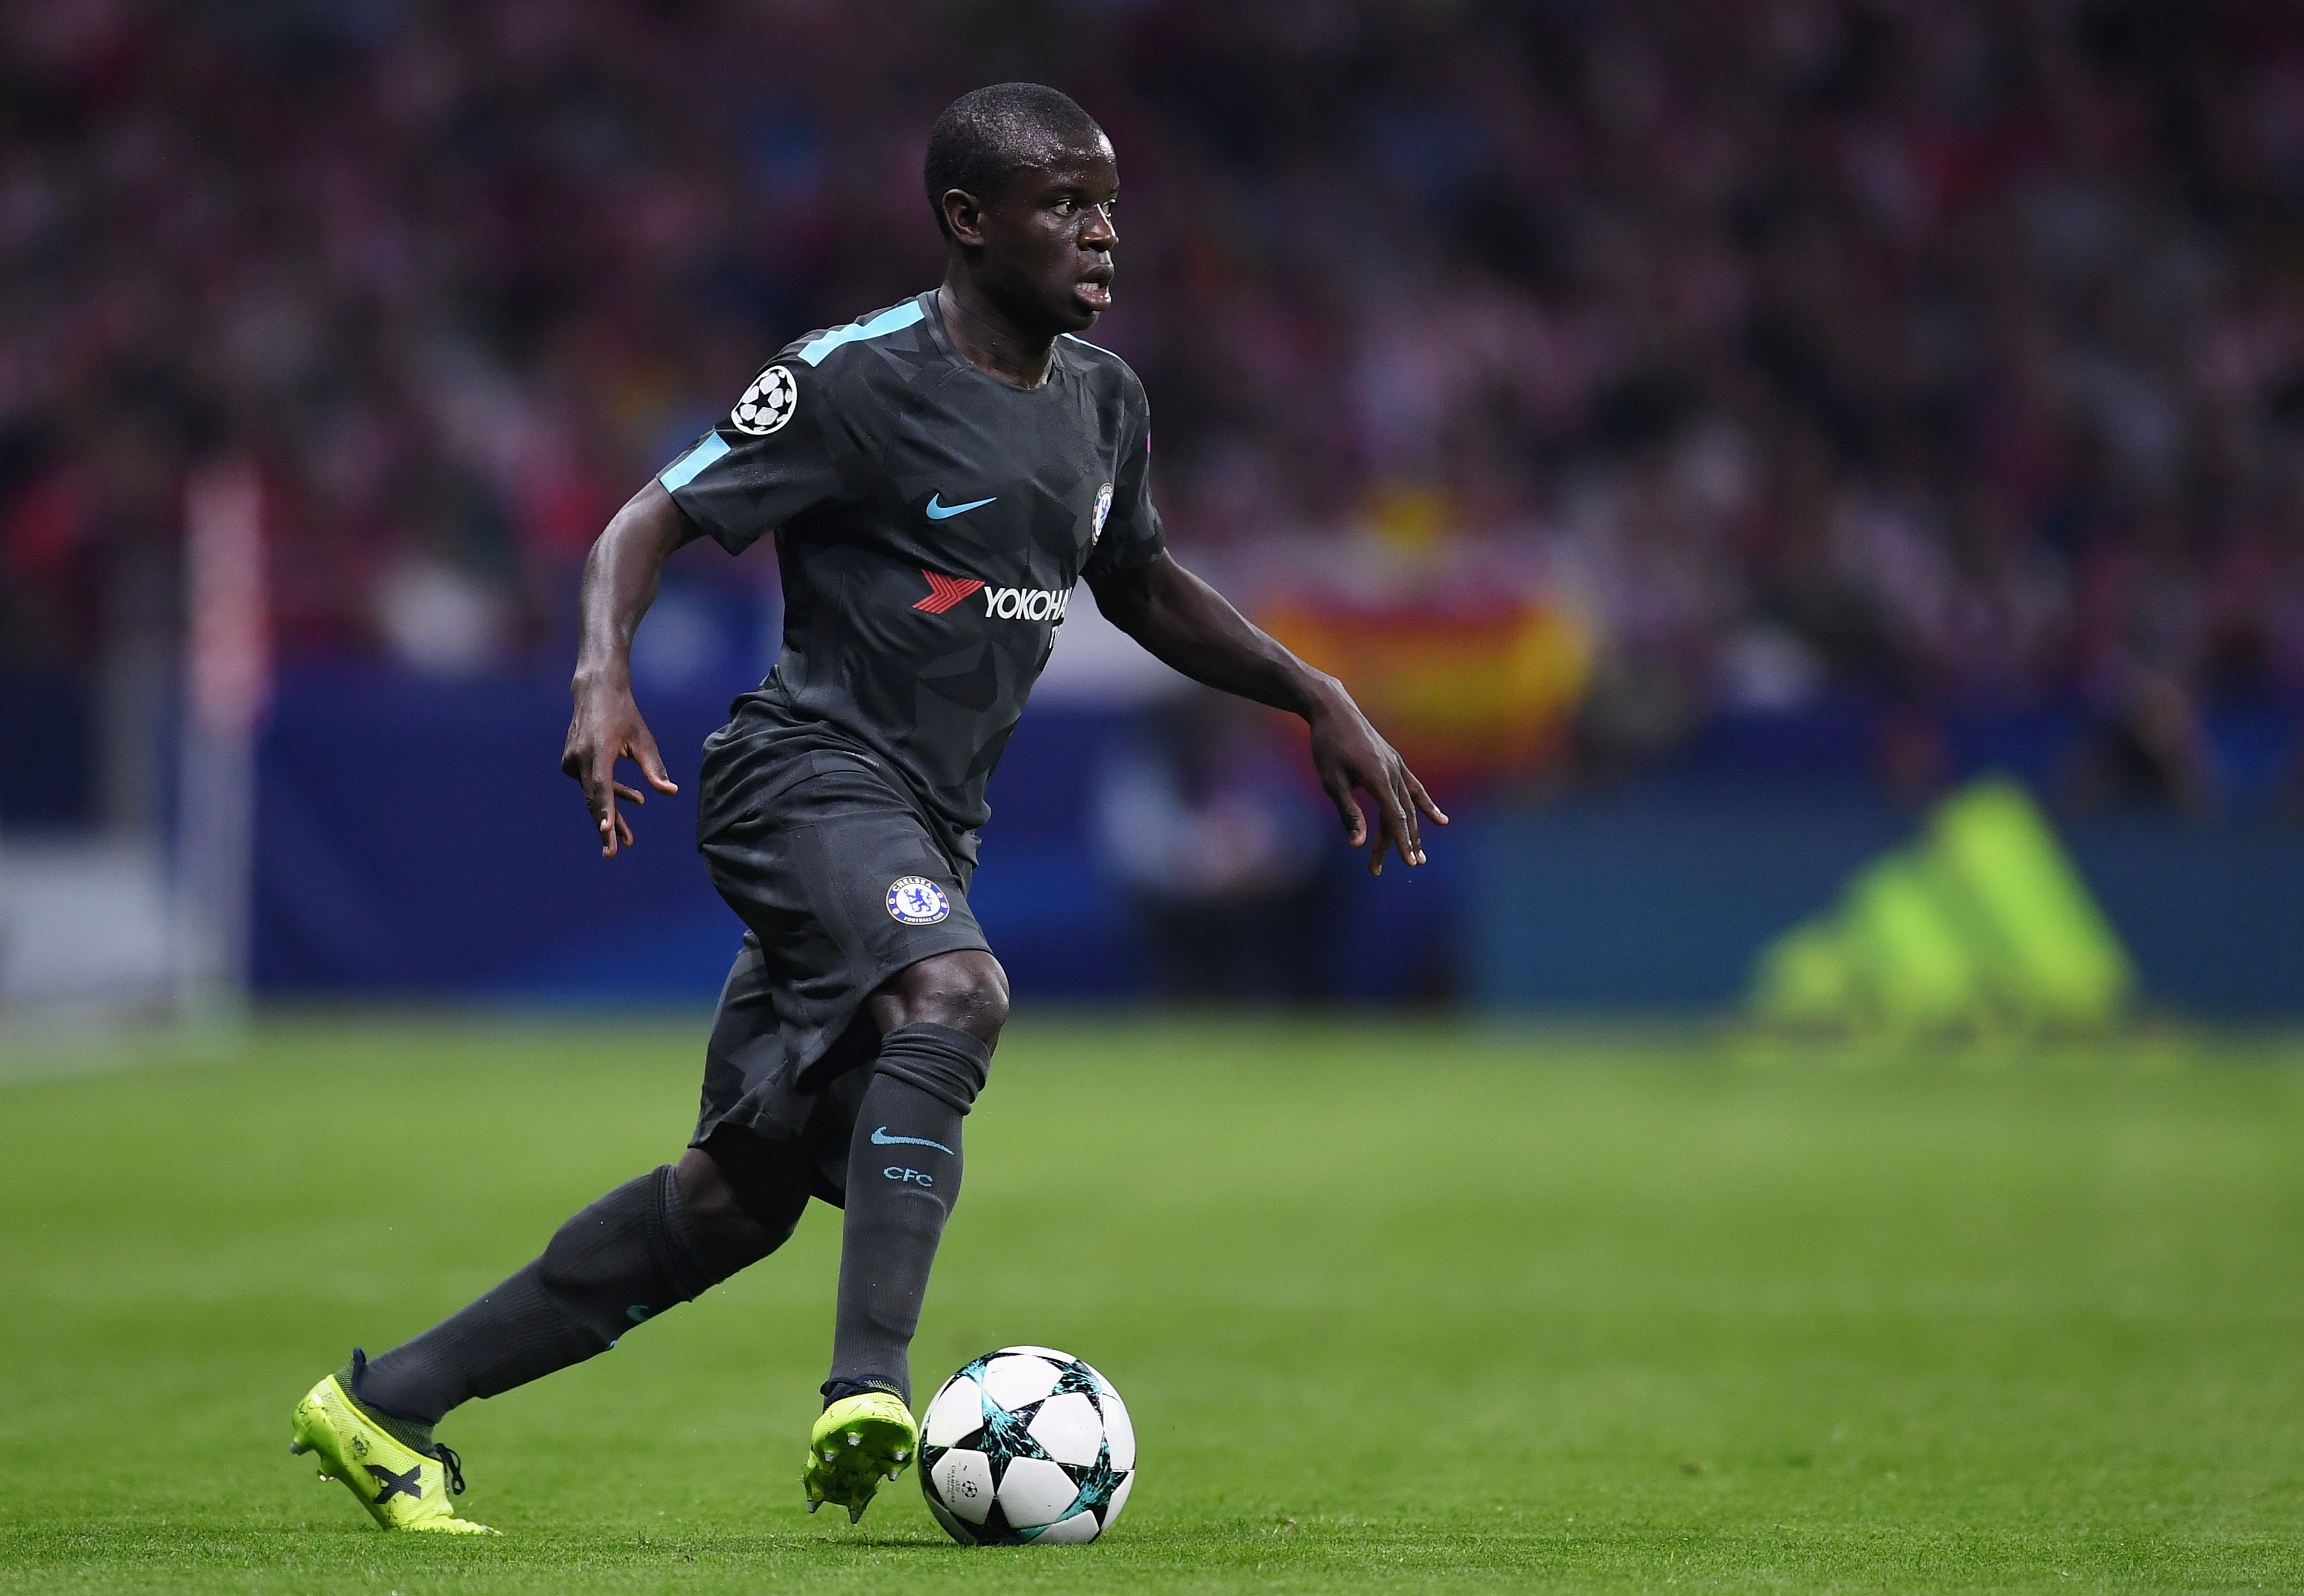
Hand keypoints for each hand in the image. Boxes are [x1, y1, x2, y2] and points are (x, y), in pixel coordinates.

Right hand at [561, 672, 677, 857]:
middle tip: (612, 853)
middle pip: (593, 799)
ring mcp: (571, 760)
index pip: (601, 786)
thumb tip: (670, 792)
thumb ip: (654, 768)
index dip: (605, 810)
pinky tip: (635, 799)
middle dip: (605, 827)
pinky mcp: (570, 762)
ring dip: (611, 814)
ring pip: (592, 795)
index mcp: (598, 751)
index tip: (606, 831)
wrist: (595, 692)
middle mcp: (580, 757)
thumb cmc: (625, 714)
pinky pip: (591, 785)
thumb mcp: (643, 739)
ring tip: (628, 840)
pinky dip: (609, 795)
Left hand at [1305, 688, 1448, 875]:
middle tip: (1396, 867)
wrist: (1334, 711)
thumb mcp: (1331, 781)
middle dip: (1400, 843)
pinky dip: (1427, 805)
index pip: (1394, 817)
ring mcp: (1396, 765)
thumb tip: (1358, 843)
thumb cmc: (1327, 746)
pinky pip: (1415, 788)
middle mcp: (1393, 772)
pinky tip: (1440, 820)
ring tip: (1420, 855)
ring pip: (1410, 804)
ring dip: (1414, 831)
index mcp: (1377, 778)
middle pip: (1401, 814)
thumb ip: (1348, 812)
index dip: (1403, 842)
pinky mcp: (1395, 761)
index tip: (1411, 863)